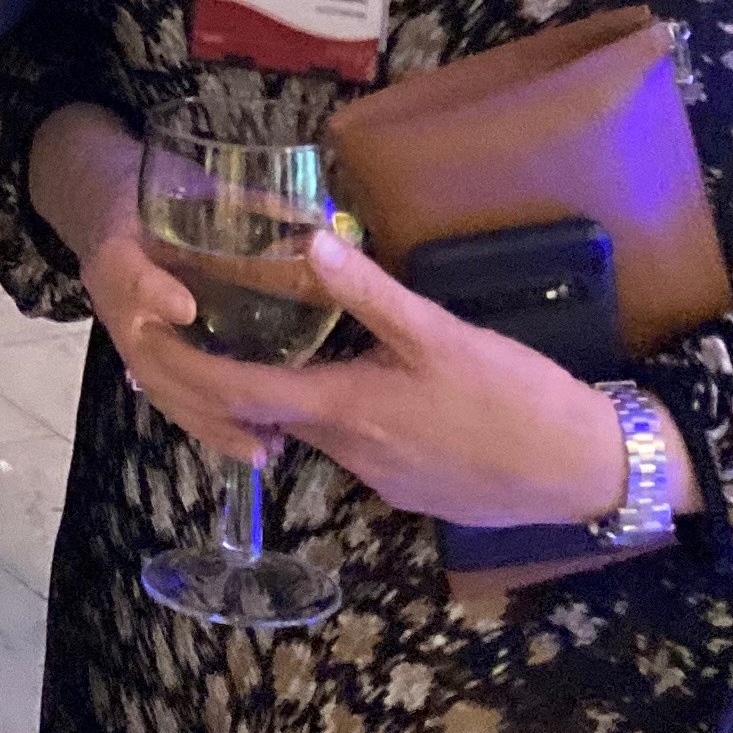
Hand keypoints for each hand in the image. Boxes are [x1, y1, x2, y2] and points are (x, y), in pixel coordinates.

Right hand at [46, 119, 292, 465]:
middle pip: (153, 358)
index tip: (186, 308)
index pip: (128, 273)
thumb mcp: (182, 183)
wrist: (103, 206)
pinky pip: (167, 397)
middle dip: (205, 391)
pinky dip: (204, 424)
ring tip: (262, 449)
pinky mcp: (141, 354)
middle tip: (259, 415)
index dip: (153, 292)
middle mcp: (116, 301)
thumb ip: (239, 204)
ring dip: (210, 422)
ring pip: (162, 388)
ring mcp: (127, 334)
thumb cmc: (149, 191)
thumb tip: (312, 223)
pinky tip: (246, 443)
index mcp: (116, 250)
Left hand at [143, 229, 668, 531]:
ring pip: (312, 433)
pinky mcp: (409, 491)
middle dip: (230, 382)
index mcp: (347, 411)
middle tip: (201, 334)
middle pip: (269, 416)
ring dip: (286, 398)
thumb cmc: (513, 396)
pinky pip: (353, 449)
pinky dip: (334, 418)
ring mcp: (379, 480)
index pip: (240, 394)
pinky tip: (352, 386)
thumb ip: (371, 291)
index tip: (149, 343)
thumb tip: (309, 241)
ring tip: (267, 349)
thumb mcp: (441, 333)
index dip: (188, 370)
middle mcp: (350, 454)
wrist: (583, 470)